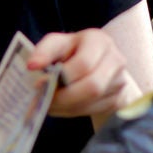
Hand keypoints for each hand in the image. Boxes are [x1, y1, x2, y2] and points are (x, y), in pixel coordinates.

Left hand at [27, 30, 143, 117]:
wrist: (95, 61)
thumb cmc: (72, 50)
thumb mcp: (57, 43)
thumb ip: (44, 51)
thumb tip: (32, 66)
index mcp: (99, 41)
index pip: (84, 64)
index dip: (61, 77)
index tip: (40, 83)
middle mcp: (116, 60)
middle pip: (93, 87)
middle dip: (64, 97)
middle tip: (44, 100)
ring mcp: (120, 81)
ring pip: (93, 102)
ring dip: (66, 107)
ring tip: (49, 103)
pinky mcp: (119, 99)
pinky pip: (95, 111)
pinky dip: (73, 111)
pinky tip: (62, 106)